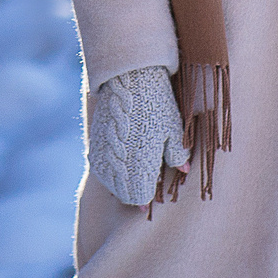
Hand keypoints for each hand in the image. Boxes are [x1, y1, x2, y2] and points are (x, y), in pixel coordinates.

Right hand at [87, 66, 190, 205]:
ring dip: (123, 180)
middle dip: (136, 189)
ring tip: (136, 163)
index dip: (149, 195)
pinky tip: (124, 155)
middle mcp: (115, 168)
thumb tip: (184, 170)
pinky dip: (112, 168)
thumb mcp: (173, 130)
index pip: (139, 199)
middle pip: (124, 195)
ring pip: (111, 184)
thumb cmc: (156, 104)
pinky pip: (101, 170)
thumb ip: (178, 155)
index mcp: (137, 169)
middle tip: (149, 175)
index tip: (156, 184)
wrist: (127, 79)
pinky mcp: (92, 146)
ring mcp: (101, 158)